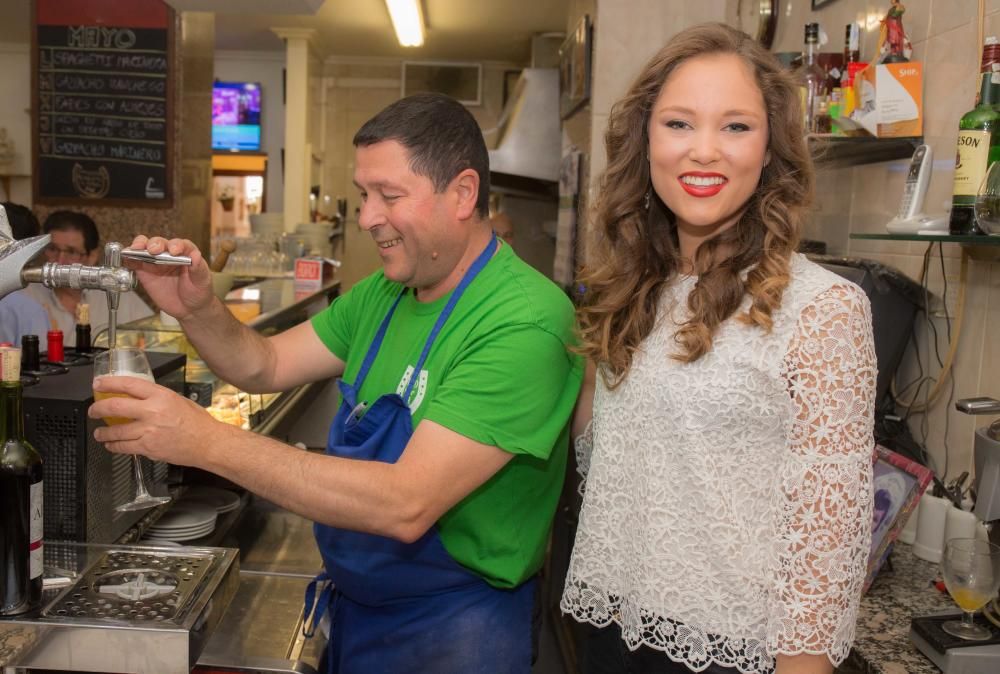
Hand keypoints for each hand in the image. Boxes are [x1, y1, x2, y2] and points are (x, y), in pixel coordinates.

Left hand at [89, 375, 227, 467]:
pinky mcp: (148, 448)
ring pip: (115, 431)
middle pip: (115, 407)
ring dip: (103, 432)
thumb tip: (140, 398)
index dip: (109, 383)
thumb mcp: (178, 400)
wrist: (208, 443)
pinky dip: (113, 445)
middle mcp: (153, 412)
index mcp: (161, 396)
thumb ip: (158, 398)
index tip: (98, 384)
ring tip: (99, 432)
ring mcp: (149, 431)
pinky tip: (111, 444)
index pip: (128, 385)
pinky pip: (123, 447)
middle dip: (97, 409)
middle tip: (93, 410)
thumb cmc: (198, 423)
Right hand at [127, 235, 212, 320]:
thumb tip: (196, 255)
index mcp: (186, 253)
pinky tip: (126, 258)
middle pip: (160, 243)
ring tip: (136, 249)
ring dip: (139, 246)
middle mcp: (169, 254)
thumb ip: (199, 269)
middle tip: (154, 250)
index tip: (174, 250)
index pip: (181, 244)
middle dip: (156, 243)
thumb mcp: (202, 281)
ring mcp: (156, 262)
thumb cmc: (198, 292)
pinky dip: (129, 258)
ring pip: (145, 248)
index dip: (177, 245)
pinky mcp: (145, 272)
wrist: (190, 309)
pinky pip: (135, 263)